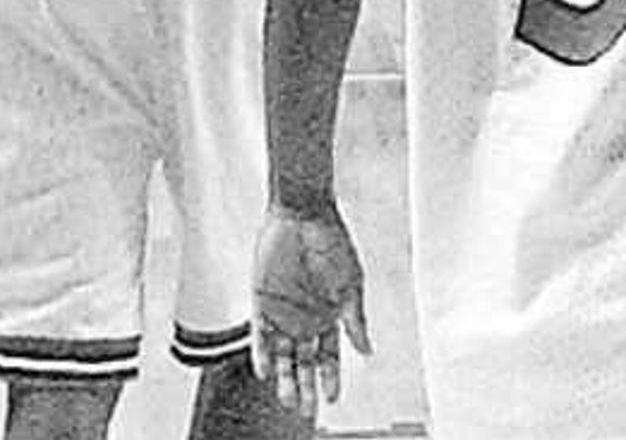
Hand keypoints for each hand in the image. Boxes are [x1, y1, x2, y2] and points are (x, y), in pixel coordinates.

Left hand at [253, 202, 370, 415]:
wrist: (304, 215)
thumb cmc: (332, 243)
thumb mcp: (350, 285)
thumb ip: (355, 319)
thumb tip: (367, 351)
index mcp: (328, 316)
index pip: (328, 357)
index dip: (330, 379)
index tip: (332, 400)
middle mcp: (303, 320)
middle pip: (303, 363)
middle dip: (305, 388)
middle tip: (306, 410)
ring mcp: (281, 314)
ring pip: (281, 356)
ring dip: (284, 378)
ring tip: (287, 398)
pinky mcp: (261, 303)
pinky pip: (259, 337)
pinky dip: (262, 355)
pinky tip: (266, 372)